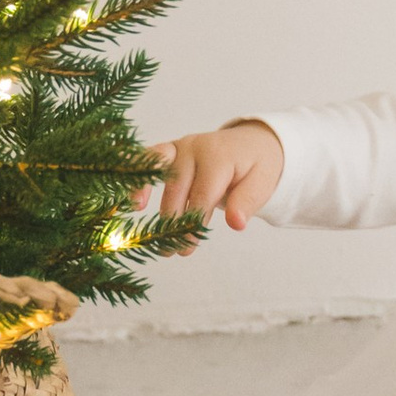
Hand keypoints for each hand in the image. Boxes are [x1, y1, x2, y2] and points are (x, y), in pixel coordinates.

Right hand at [134, 118, 285, 233]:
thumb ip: (247, 202)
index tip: (188, 247)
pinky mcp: (169, 150)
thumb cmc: (256, 167)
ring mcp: (180, 146)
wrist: (252, 143)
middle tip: (175, 252)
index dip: (194, 221)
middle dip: (175, 222)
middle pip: (178, 188)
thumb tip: (236, 224)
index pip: (203, 193)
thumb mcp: (262, 183)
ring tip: (157, 240)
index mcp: (219, 155)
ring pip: (160, 177)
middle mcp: (195, 146)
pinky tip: (133, 202)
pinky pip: (146, 160)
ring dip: (159, 209)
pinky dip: (136, 178)